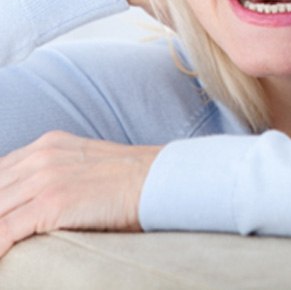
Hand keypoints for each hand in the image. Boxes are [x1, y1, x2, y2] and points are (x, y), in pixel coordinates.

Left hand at [0, 131, 161, 256]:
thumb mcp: (86, 167)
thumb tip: (36, 208)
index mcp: (47, 145)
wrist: (159, 180)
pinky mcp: (52, 201)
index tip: (2, 218)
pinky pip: (4, 231)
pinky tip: (0, 262)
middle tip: (1, 239)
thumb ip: (57, 177)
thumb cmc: (130, 182)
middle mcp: (41, 155)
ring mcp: (45, 177)